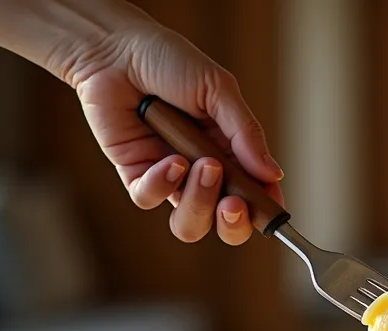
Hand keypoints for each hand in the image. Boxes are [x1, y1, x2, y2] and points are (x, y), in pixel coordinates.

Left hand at [71, 20, 283, 244]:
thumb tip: (274, 174)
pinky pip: (149, 199)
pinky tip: (169, 159)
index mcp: (231, 152)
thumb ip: (246, 133)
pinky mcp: (135, 173)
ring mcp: (169, 176)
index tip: (273, 208)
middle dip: (233, 224)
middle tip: (234, 202)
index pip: (255, 195)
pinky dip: (161, 184)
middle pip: (223, 223)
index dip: (265, 209)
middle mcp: (202, 170)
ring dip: (200, 203)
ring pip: (189, 221)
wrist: (113, 49)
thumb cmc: (168, 61)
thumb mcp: (219, 89)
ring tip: (204, 168)